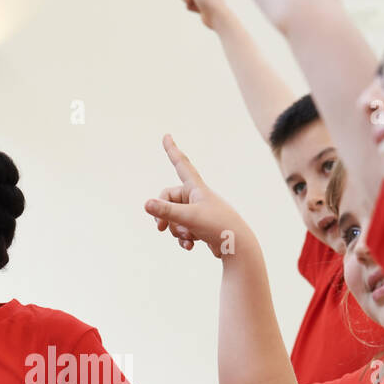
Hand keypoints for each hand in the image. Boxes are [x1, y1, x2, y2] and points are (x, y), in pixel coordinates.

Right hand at [144, 133, 256, 259]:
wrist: (238, 247)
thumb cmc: (217, 226)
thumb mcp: (188, 218)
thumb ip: (166, 211)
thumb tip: (146, 204)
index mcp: (196, 188)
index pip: (181, 164)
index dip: (172, 150)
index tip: (167, 136)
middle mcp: (196, 197)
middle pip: (168, 199)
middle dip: (163, 215)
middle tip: (160, 228)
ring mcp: (198, 212)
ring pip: (173, 217)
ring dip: (176, 230)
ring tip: (187, 237)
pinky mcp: (200, 227)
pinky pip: (182, 229)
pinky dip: (183, 238)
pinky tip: (189, 246)